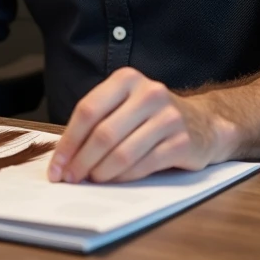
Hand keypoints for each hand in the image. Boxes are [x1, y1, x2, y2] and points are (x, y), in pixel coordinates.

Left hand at [47, 67, 230, 183]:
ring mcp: (168, 117)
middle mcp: (149, 93)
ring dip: (101, 172)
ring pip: (122, 153)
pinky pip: (143, 166)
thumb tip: (64, 157)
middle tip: (70, 178)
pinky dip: (124, 177)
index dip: (68, 142)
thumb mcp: (125, 105)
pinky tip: (115, 179)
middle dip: (81, 162)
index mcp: (127, 79)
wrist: (203, 123)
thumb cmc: (151, 117)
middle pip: (103, 134)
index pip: (88, 110)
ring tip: (92, 179)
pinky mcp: (182, 142)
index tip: (56, 166)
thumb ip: (98, 122)